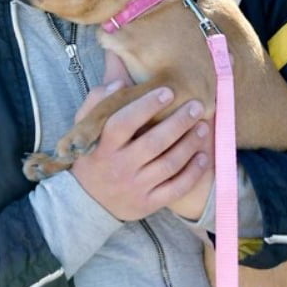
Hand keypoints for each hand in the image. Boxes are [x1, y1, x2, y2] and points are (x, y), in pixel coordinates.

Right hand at [70, 52, 213, 221]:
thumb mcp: (83, 127)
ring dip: (190, 144)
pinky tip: (202, 156)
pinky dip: (192, 173)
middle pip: (154, 142)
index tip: (168, 90)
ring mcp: (135, 187)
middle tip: (196, 105)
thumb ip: (97, 101)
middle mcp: (119, 166)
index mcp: (103, 144)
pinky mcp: (147, 204)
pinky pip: (175, 188)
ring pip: (169, 164)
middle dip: (179, 122)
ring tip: (203, 126)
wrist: (86, 202)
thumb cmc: (91, 154)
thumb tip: (119, 83)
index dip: (147, 105)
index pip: (124, 122)